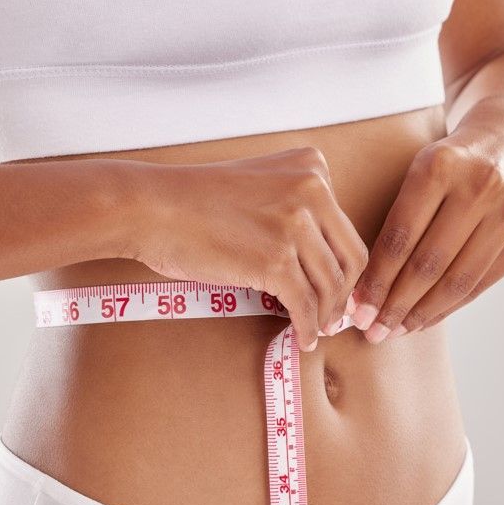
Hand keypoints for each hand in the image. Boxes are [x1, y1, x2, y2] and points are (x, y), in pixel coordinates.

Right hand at [127, 147, 367, 350]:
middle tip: (337, 316)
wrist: (154, 208)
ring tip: (318, 330)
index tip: (338, 288)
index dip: (343, 265)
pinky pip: (305, 303)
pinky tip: (303, 337)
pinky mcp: (275, 261)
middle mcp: (312, 190)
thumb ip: (292, 206)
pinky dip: (307, 327)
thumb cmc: (193, 202)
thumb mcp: (259, 183)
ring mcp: (294, 226)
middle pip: (349, 256)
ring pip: (329, 284)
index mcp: (311, 167)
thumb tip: (316, 259)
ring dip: (326, 315)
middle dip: (345, 294)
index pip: (344, 226)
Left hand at [350, 106, 503, 340]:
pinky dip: (449, 307)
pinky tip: (423, 320)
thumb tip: (361, 286)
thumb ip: (397, 217)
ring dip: (420, 314)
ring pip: (456, 281)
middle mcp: (479, 188)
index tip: (354, 310)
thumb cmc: (451, 161)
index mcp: (440, 167)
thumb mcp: (420, 169)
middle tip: (370, 332)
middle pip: (427, 265)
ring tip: (393, 332)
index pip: (399, 238)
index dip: (375, 281)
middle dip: (394, 305)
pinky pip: (480, 284)